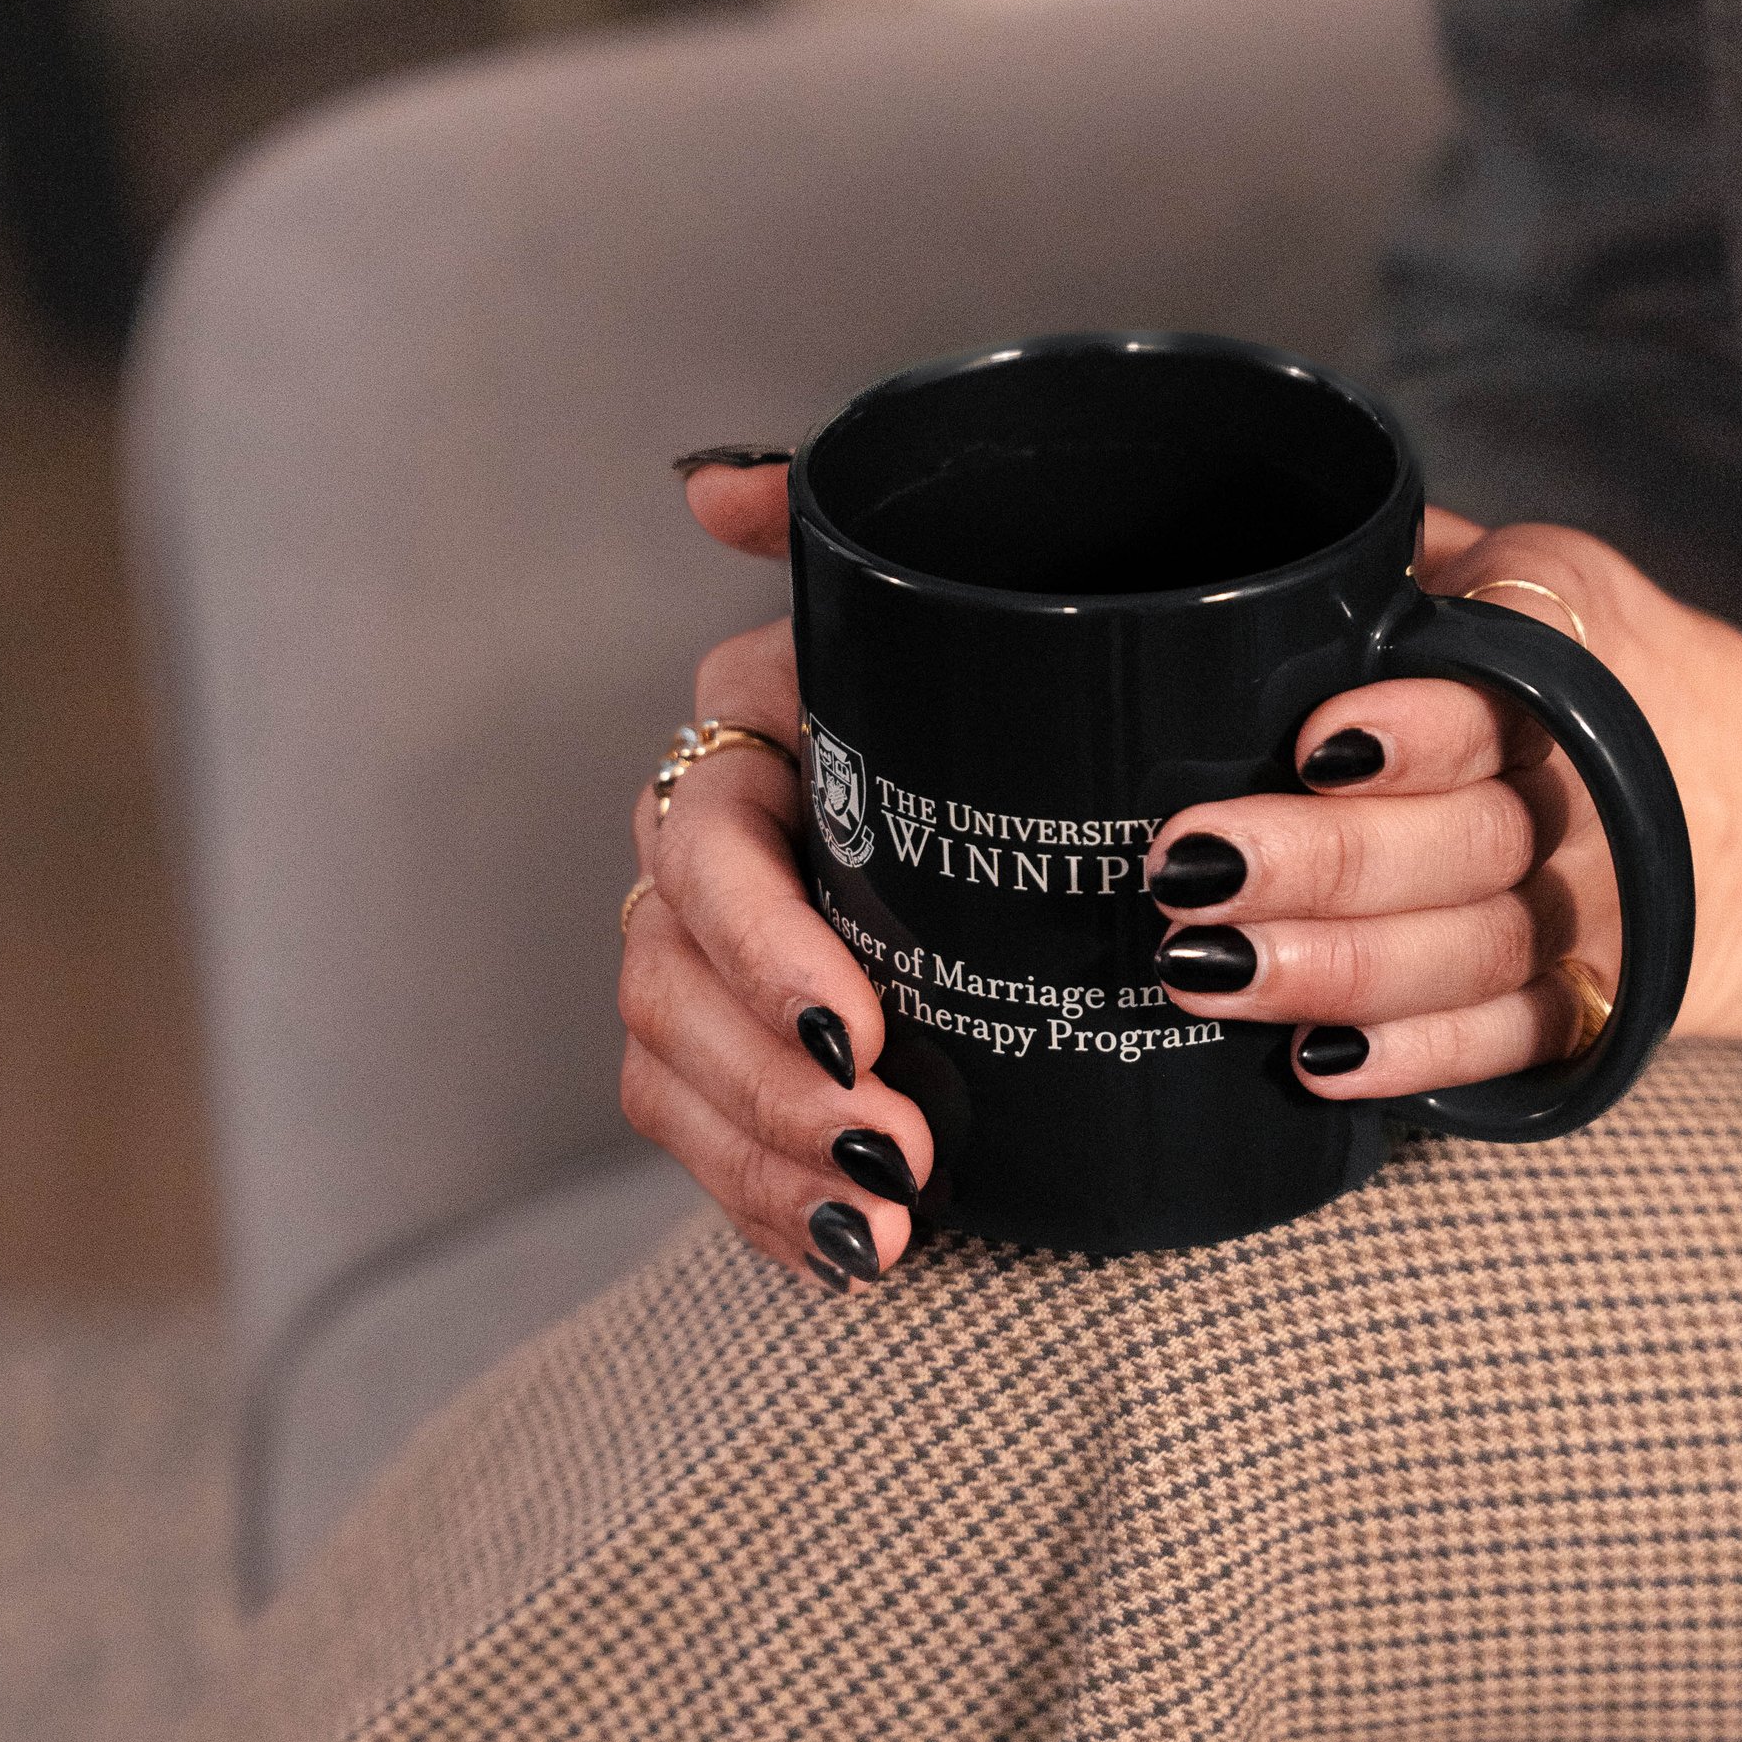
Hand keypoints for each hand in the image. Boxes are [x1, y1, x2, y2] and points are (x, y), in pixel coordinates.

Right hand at [616, 461, 932, 1289]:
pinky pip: (706, 1145)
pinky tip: (847, 1255)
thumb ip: (825, 534)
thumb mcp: (946, 609)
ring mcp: (710, 970)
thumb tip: (709, 486)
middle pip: (672, 984)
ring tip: (885, 1222)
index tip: (861, 1028)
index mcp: (744, 756)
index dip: (761, 945)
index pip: (704, 848)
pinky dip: (769, 1207)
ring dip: (768, 1161)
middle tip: (894, 1152)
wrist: (1070, 810)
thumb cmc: (1005, 699)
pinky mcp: (741, 1062)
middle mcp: (703, 862)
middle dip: (770, 1085)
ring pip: (673, 1073)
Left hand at [1145, 509, 1741, 1090]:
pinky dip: (1417, 1058)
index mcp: (1567, 668)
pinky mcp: (1593, 1006)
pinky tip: (1320, 1062)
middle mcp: (1585, 798)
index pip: (1497, 700)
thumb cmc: (1611, 671)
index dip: (1414, 731)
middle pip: (1462, 842)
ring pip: (1469, 952)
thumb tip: (1282, 555)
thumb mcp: (1542, 578)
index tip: (1318, 744)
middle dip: (1321, 863)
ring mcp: (1592, 915)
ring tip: (1209, 968)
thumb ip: (1424, 567)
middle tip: (1194, 868)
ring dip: (1336, 970)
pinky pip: (1508, 1045)